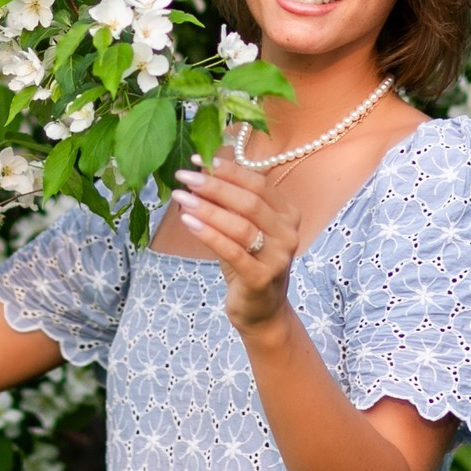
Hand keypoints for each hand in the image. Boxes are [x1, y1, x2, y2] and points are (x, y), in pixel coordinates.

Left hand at [173, 156, 300, 333]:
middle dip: (214, 186)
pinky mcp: (261, 278)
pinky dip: (209, 234)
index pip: (259, 184)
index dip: (229, 170)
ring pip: (240, 225)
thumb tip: (201, 168)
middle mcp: (288, 234)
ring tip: (181, 198)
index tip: (199, 159)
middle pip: (250, 202)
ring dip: (208, 208)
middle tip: (185, 176)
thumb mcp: (243, 229)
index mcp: (288, 215)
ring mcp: (278, 258)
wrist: (261, 311)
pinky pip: (232, 251)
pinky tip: (188, 222)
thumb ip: (229, 202)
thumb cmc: (249, 263)